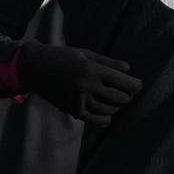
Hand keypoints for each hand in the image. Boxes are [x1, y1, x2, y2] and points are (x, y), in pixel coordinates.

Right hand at [17, 41, 142, 127]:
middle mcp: (87, 86)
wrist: (35, 69)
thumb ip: (107, 62)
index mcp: (92, 69)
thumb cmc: (62, 57)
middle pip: (120, 98)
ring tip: (117, 100)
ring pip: (110, 109)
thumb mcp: (85, 53)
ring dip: (117, 106)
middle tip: (128, 92)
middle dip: (128, 96)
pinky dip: (106, 118)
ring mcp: (80, 100)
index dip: (136, 85)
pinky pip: (97, 120)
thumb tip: (128, 69)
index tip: (138, 84)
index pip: (123, 82)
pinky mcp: (73, 110)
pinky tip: (108, 113)